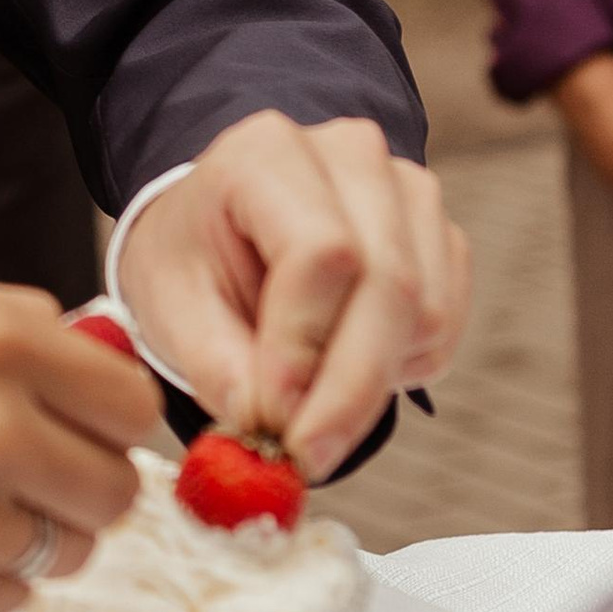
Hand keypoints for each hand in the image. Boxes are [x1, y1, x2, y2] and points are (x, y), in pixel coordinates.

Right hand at [0, 260, 154, 611]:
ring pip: (68, 551)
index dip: (112, 419)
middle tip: (26, 472)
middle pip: (115, 491)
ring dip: (32, 533)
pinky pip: (8, 597)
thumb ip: (4, 328)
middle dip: (80, 482)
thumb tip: (84, 361)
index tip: (86, 426)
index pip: (132, 405)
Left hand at [113, 113, 469, 479]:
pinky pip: (444, 324)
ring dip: (371, 383)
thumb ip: (215, 365)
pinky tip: (341, 363)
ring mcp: (407, 191)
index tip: (275, 423)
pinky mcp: (440, 235)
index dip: (304, 346)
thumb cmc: (192, 258)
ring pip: (427, 311)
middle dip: (348, 390)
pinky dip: (398, 369)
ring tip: (304, 397)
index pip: (319, 252)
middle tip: (306, 457)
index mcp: (267, 153)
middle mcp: (351, 157)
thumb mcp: (169, 306)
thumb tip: (266, 430)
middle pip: (390, 282)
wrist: (223, 228)